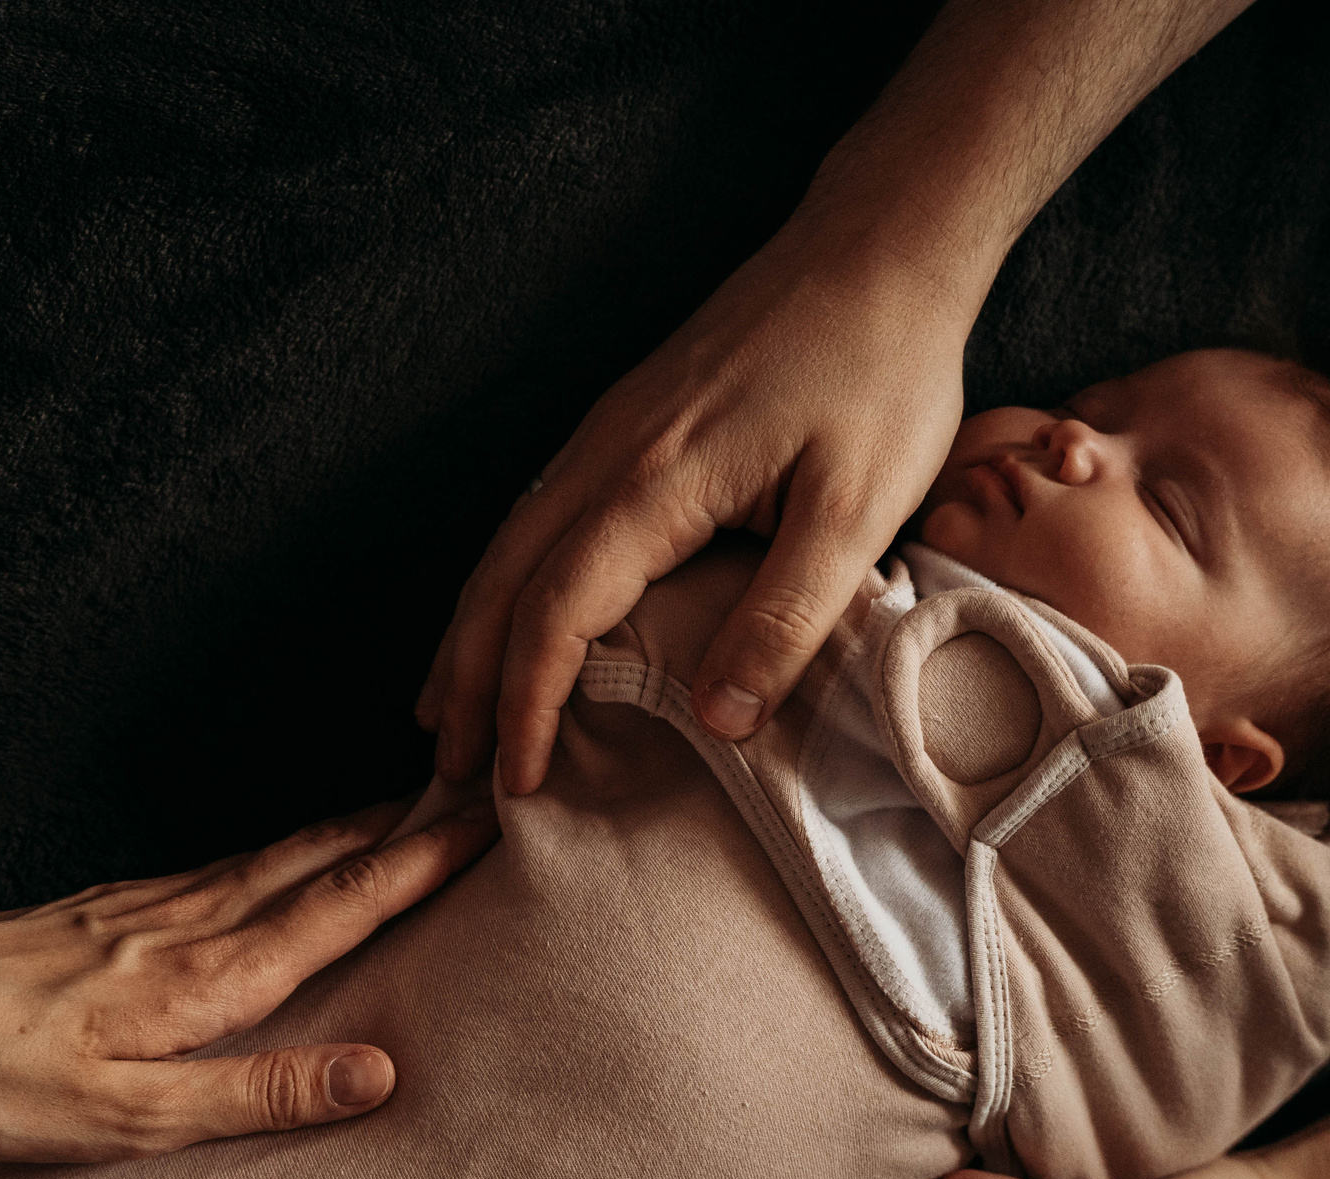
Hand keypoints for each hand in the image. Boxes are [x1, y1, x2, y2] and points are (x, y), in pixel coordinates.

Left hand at [0, 799, 500, 1163]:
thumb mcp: (130, 1120)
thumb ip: (259, 1094)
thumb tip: (381, 1073)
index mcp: (203, 979)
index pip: (341, 906)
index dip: (424, 861)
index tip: (496, 817)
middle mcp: (181, 924)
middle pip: (319, 858)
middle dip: (407, 820)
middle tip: (483, 781)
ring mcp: (138, 907)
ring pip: (272, 854)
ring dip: (351, 825)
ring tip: (412, 804)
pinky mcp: (99, 908)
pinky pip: (219, 864)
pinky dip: (280, 846)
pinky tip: (282, 850)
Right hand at [417, 221, 973, 793]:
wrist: (879, 247)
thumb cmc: (881, 374)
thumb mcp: (858, 509)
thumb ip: (785, 618)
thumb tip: (719, 721)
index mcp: (653, 482)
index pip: (554, 614)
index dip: (525, 704)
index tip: (517, 780)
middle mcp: (607, 453)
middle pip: (500, 582)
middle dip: (466, 681)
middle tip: (449, 771)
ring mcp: (610, 430)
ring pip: (507, 545)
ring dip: (471, 633)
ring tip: (448, 709)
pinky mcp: (630, 419)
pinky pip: (537, 514)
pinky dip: (506, 582)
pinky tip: (511, 614)